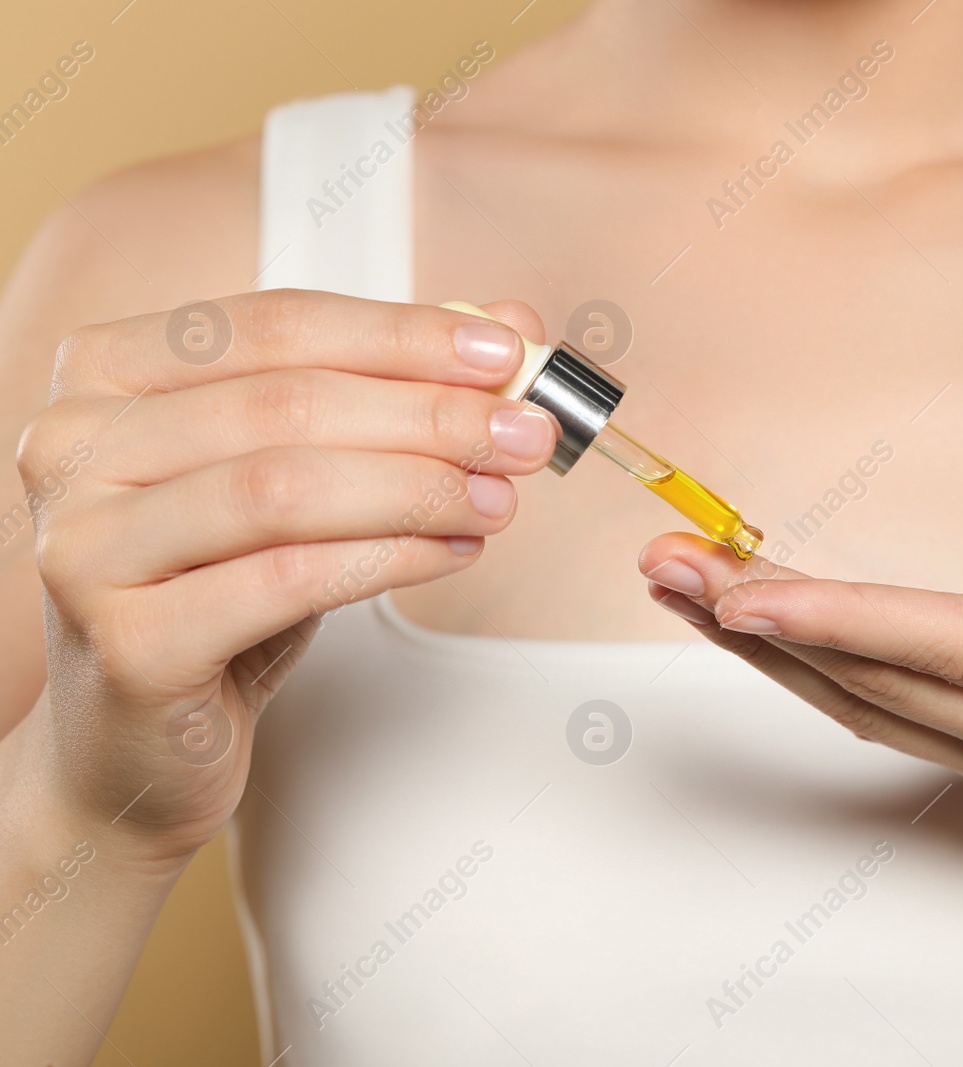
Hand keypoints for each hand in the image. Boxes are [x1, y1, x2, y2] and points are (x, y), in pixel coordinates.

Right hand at [18, 291, 557, 863]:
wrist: (137, 741)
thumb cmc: (218, 590)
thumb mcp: (299, 474)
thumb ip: (390, 389)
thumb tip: (507, 324)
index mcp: (107, 372)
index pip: (276, 324)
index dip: (403, 334)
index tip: (507, 352)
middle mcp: (72, 445)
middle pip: (286, 404)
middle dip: (431, 416)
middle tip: (525, 434)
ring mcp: (85, 545)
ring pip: (285, 487)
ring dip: (418, 487)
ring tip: (498, 499)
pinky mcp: (127, 641)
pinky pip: (289, 581)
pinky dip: (390, 559)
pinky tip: (451, 551)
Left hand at [639, 509, 962, 842]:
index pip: (947, 644)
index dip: (839, 617)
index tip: (742, 591)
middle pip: (877, 679)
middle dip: (763, 627)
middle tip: (667, 566)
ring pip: (867, 707)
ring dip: (770, 654)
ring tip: (687, 589)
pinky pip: (892, 720)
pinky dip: (817, 676)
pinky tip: (768, 640)